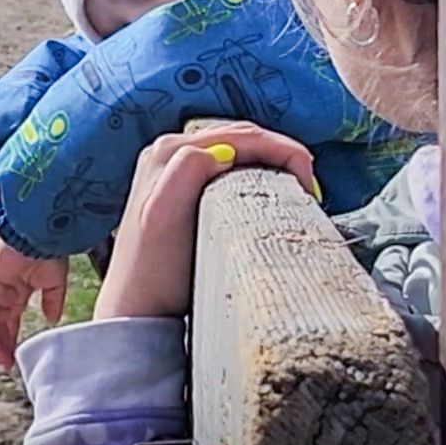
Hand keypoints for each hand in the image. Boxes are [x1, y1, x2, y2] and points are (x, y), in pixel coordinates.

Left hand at [0, 242, 68, 369]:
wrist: (39, 233)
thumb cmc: (48, 248)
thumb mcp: (54, 280)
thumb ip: (52, 300)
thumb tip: (52, 319)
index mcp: (20, 286)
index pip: (11, 316)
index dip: (12, 335)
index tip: (16, 353)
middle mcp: (5, 288)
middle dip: (2, 342)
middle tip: (8, 362)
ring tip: (4, 360)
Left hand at [93, 123, 316, 320]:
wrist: (134, 309)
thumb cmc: (152, 272)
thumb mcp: (163, 217)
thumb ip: (186, 171)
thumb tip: (218, 151)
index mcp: (169, 151)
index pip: (243, 136)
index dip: (283, 151)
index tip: (309, 181)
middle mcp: (169, 152)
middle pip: (242, 137)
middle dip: (283, 154)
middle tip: (310, 188)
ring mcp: (174, 169)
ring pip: (239, 150)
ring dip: (272, 162)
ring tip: (297, 190)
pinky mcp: (181, 189)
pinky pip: (230, 167)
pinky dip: (258, 172)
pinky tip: (270, 193)